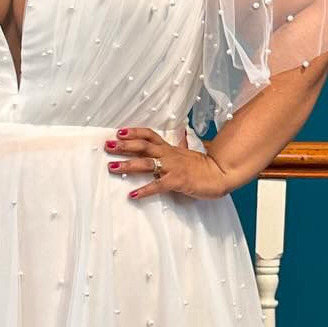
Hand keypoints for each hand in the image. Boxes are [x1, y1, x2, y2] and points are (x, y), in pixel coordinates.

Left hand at [101, 127, 230, 200]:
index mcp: (170, 148)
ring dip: (128, 165)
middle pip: (143, 146)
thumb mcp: (189, 152)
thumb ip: (181, 145)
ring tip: (112, 167)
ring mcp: (172, 167)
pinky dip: (144, 190)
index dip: (134, 132)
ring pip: (147, 163)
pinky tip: (132, 194)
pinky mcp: (177, 181)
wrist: (220, 173)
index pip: (149, 135)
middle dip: (124, 146)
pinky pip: (158, 185)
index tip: (119, 132)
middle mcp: (168, 155)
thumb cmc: (204, 166)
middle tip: (107, 145)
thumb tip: (181, 135)